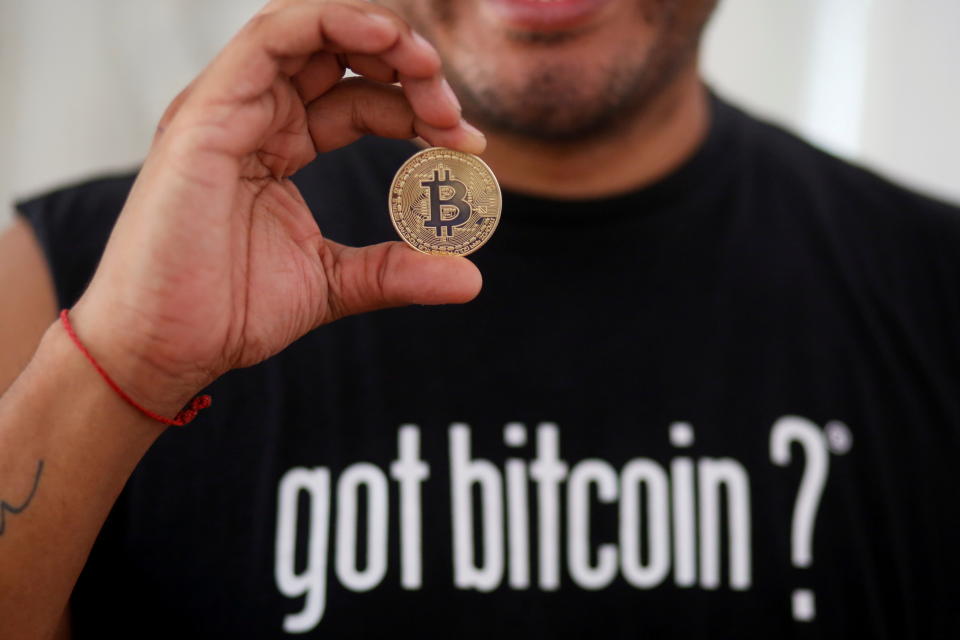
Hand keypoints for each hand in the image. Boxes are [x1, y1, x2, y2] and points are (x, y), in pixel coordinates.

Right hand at [69, 0, 485, 414]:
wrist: (165, 349)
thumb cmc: (227, 313)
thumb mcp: (332, 283)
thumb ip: (395, 271)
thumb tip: (470, 279)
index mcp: (278, 145)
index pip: (360, 101)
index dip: (418, 112)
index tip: (469, 146)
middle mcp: (253, 115)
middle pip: (340, 57)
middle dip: (407, 69)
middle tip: (452, 111)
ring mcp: (227, 108)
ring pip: (309, 33)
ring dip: (377, 37)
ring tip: (427, 68)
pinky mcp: (207, 113)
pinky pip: (271, 39)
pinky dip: (330, 24)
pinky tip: (384, 38)